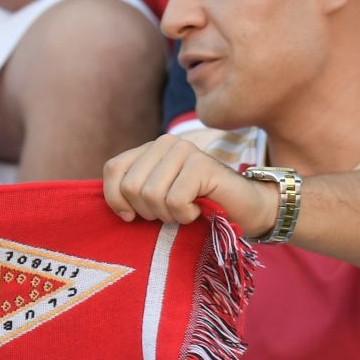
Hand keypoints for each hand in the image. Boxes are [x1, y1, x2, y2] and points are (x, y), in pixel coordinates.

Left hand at [102, 134, 278, 236]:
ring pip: (151, 194)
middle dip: (147, 211)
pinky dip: (184, 215)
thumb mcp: (155, 199)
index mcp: (149, 149)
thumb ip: (131, 192)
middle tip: (169, 213)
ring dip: (167, 215)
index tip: (131, 216)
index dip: (116, 199)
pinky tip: (197, 210)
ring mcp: (184, 150)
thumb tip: (115, 206)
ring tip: (184, 211)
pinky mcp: (202, 164)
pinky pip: (174, 200)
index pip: (113, 169)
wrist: (246, 209)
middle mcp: (165, 143)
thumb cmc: (197, 207)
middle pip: (131, 186)